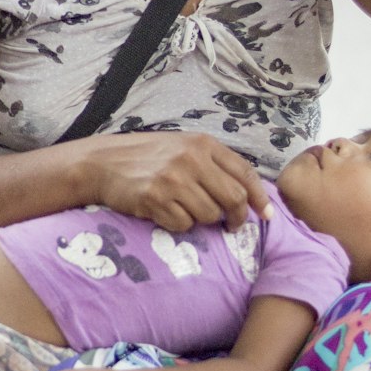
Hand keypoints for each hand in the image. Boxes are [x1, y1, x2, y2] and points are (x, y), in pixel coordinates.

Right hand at [85, 131, 271, 233]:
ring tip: (185, 210)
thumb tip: (249, 195)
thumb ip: (214, 165)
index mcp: (203, 144)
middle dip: (237, 217)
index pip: (244, 172)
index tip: (266, 214)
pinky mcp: (155, 198)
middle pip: (233, 198)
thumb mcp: (184, 148)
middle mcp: (191, 159)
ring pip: (209, 215)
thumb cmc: (148, 157)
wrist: (104, 162)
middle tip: (232, 226)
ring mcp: (173, 179)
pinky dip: (178, 224)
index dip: (259, 197)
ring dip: (202, 220)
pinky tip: (165, 213)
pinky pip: (183, 224)